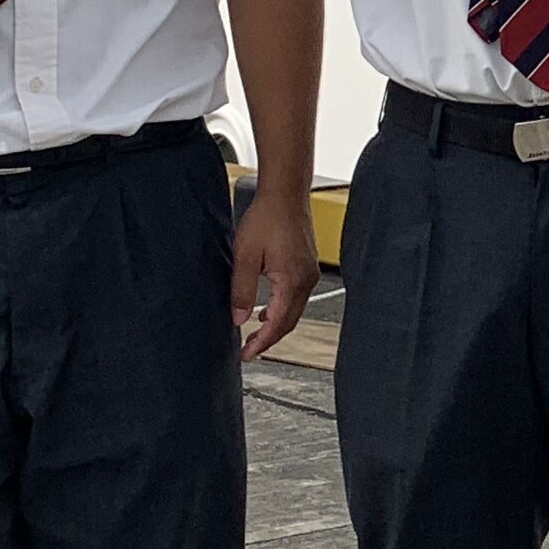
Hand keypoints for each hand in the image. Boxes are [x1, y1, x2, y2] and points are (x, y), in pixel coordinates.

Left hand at [230, 185, 319, 360]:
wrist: (285, 194)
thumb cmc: (266, 218)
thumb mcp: (244, 256)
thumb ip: (241, 291)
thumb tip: (239, 319)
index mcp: (292, 281)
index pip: (278, 323)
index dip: (262, 343)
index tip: (247, 354)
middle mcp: (306, 280)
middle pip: (289, 322)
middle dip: (269, 339)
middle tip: (249, 350)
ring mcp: (309, 273)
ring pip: (294, 311)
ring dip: (275, 325)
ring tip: (255, 335)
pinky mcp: (307, 266)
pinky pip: (296, 297)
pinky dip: (282, 310)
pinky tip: (268, 310)